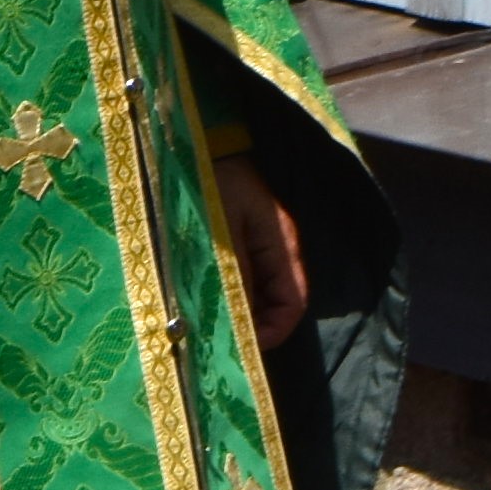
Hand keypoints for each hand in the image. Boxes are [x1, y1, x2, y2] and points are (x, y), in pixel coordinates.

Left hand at [216, 148, 311, 345]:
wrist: (198, 141)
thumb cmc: (211, 177)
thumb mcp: (222, 225)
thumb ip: (234, 269)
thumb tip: (240, 316)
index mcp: (282, 245)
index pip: (292, 302)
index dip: (274, 331)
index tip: (246, 349)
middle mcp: (275, 249)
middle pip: (274, 303)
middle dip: (252, 327)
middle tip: (219, 346)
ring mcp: (257, 245)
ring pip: (256, 293)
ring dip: (237, 312)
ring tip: (206, 329)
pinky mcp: (238, 240)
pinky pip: (240, 277)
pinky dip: (227, 294)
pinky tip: (201, 302)